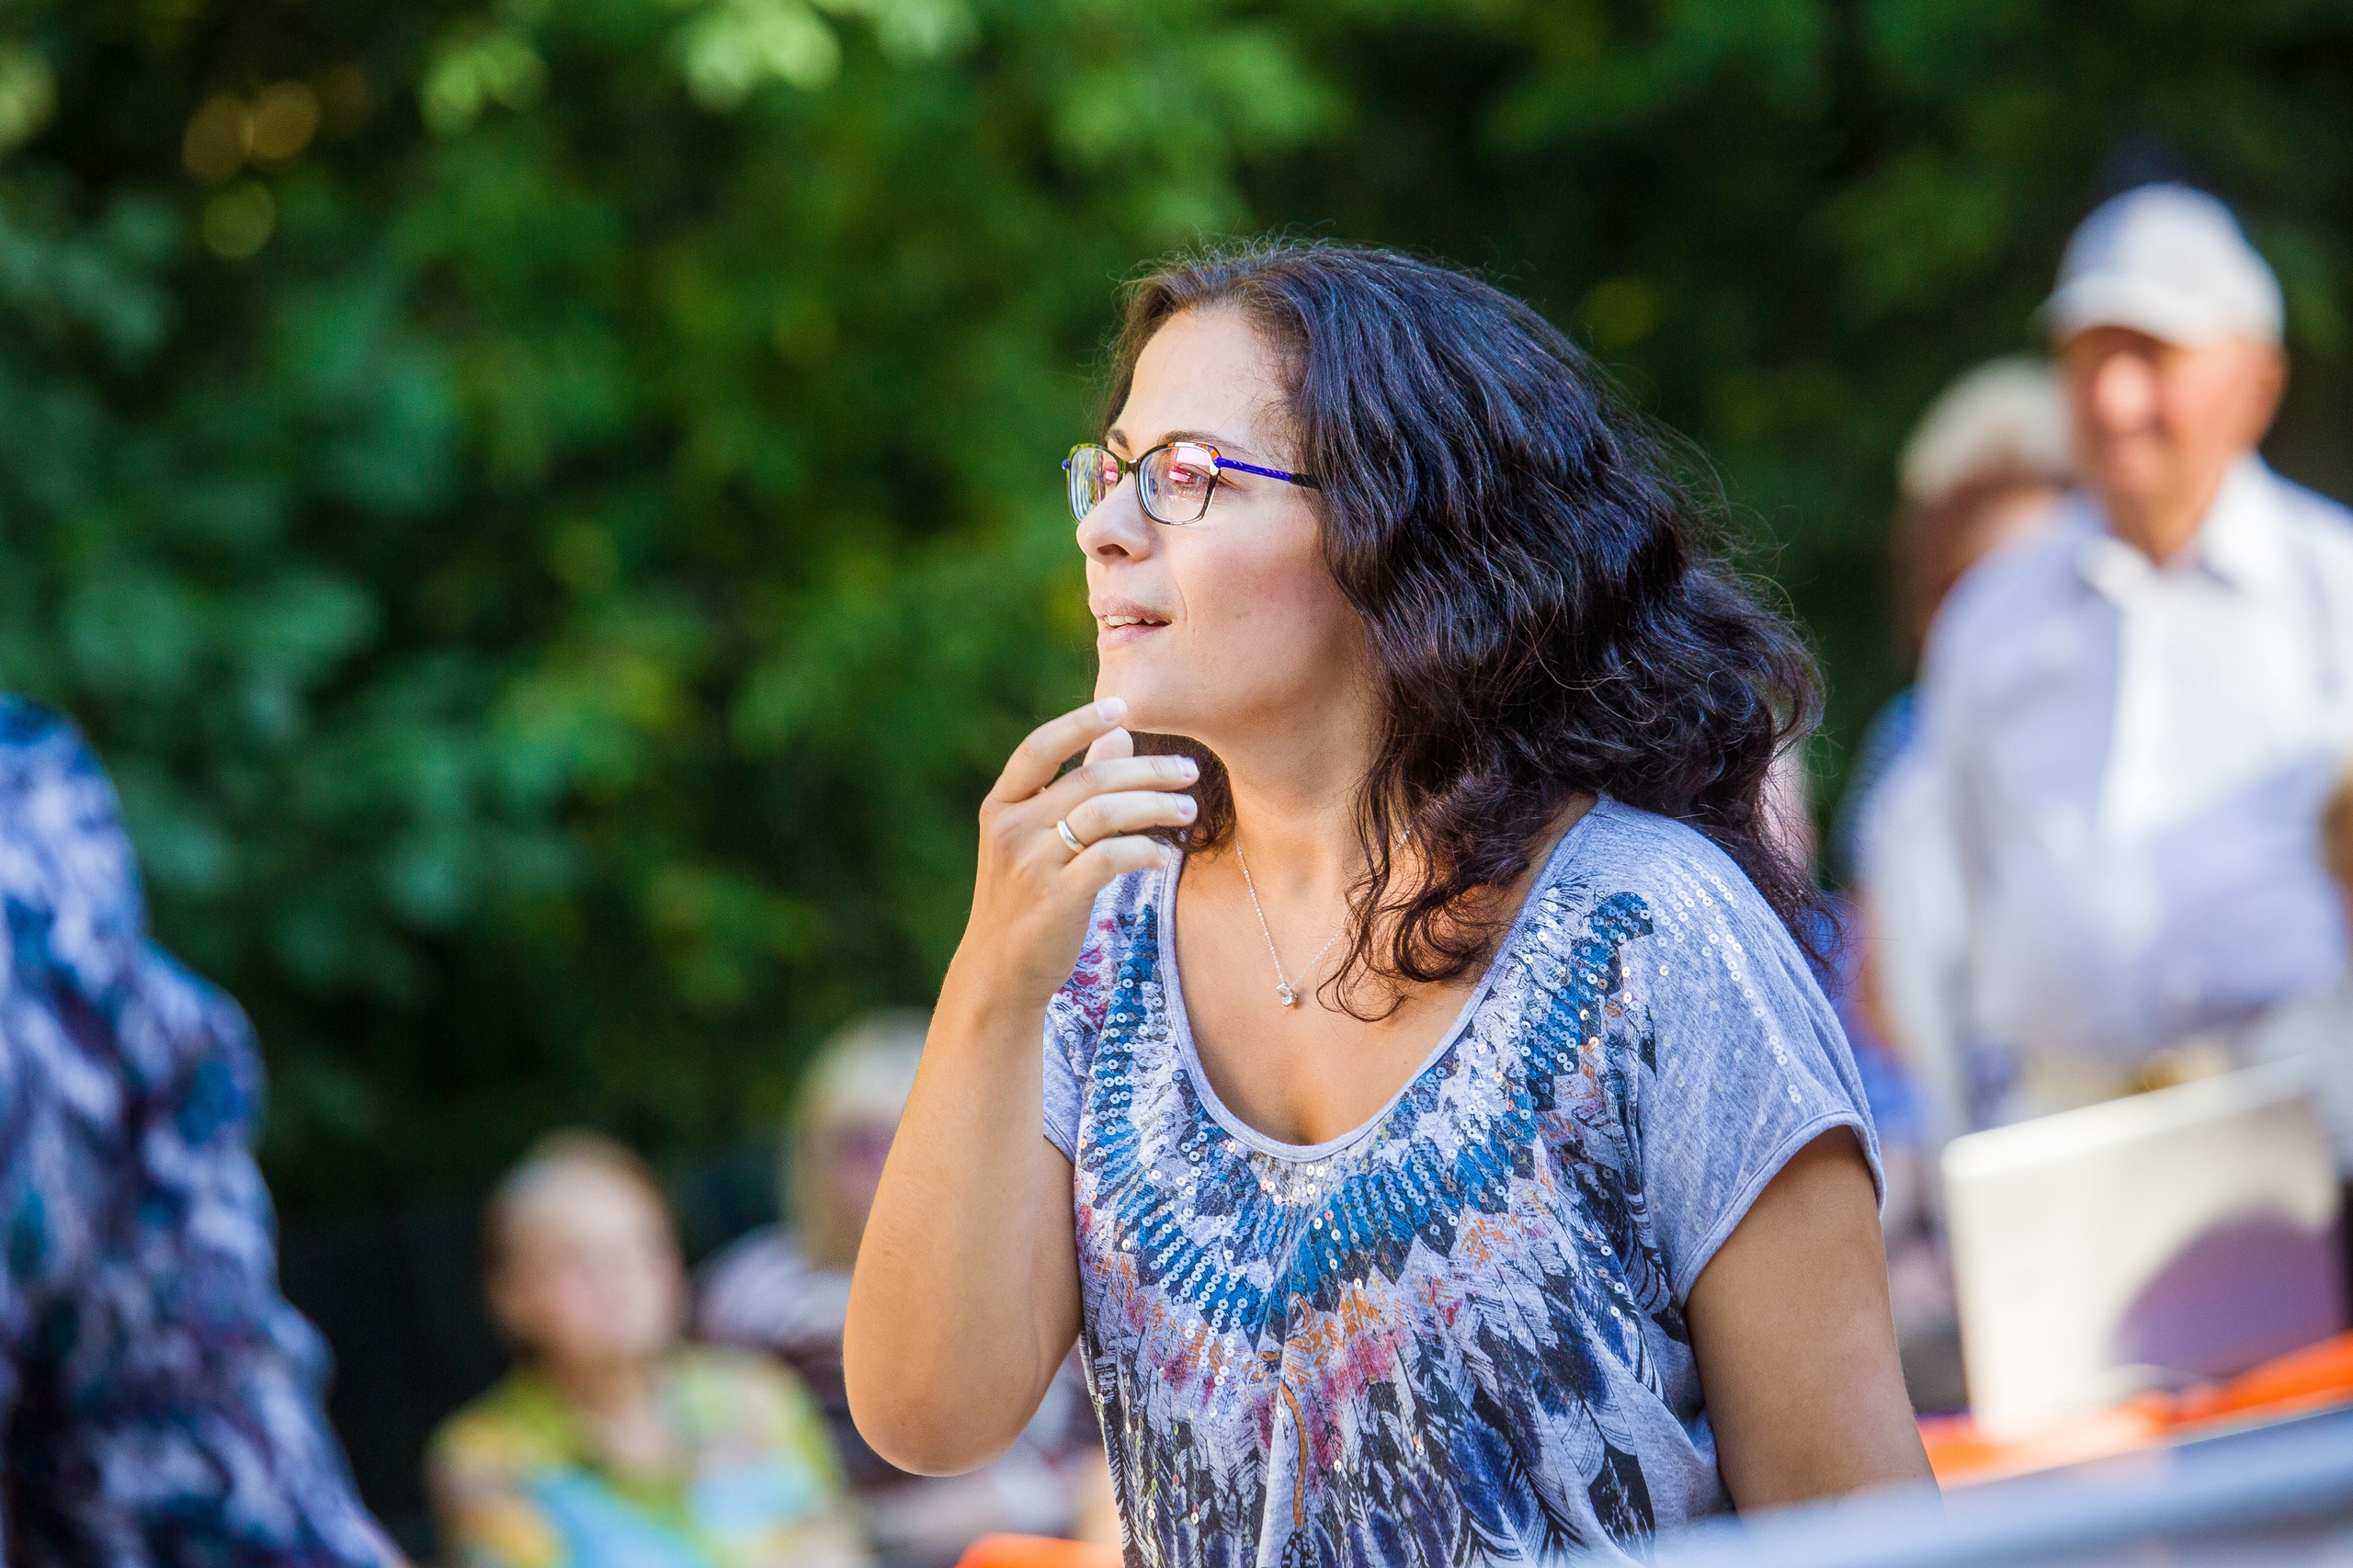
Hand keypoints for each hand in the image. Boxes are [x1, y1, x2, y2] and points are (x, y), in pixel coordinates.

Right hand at [950, 697, 1197, 1014]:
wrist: (999, 972)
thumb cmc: (1025, 898)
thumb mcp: (1035, 839)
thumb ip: (1074, 785)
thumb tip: (1118, 736)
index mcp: (1000, 805)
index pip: (1038, 748)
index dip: (1079, 723)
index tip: (1124, 707)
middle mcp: (1011, 828)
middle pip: (1090, 778)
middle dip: (1148, 770)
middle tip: (1190, 771)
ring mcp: (1031, 863)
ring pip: (1106, 813)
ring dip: (1156, 806)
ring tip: (1188, 809)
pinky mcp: (1057, 898)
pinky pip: (1112, 857)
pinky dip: (1146, 849)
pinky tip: (1164, 855)